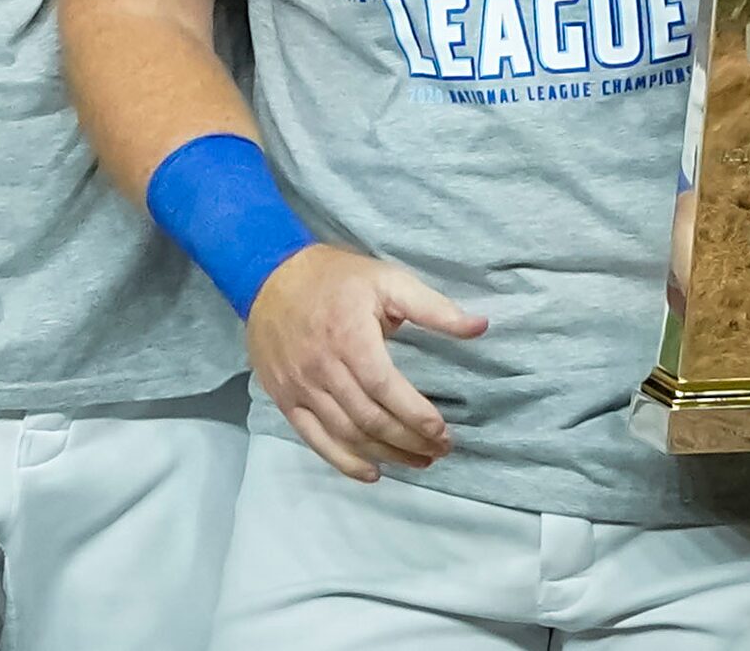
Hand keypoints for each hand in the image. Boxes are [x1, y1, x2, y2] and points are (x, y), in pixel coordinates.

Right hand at [245, 246, 486, 483]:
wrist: (269, 277)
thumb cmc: (336, 279)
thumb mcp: (387, 280)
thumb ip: (433, 307)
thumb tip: (480, 326)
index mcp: (350, 337)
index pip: (387, 390)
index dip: (418, 417)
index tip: (444, 432)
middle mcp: (323, 367)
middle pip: (370, 419)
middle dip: (409, 442)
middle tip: (439, 450)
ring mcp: (301, 386)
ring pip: (347, 435)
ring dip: (386, 455)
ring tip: (417, 461)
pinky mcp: (286, 399)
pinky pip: (315, 440)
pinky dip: (344, 462)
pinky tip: (372, 471)